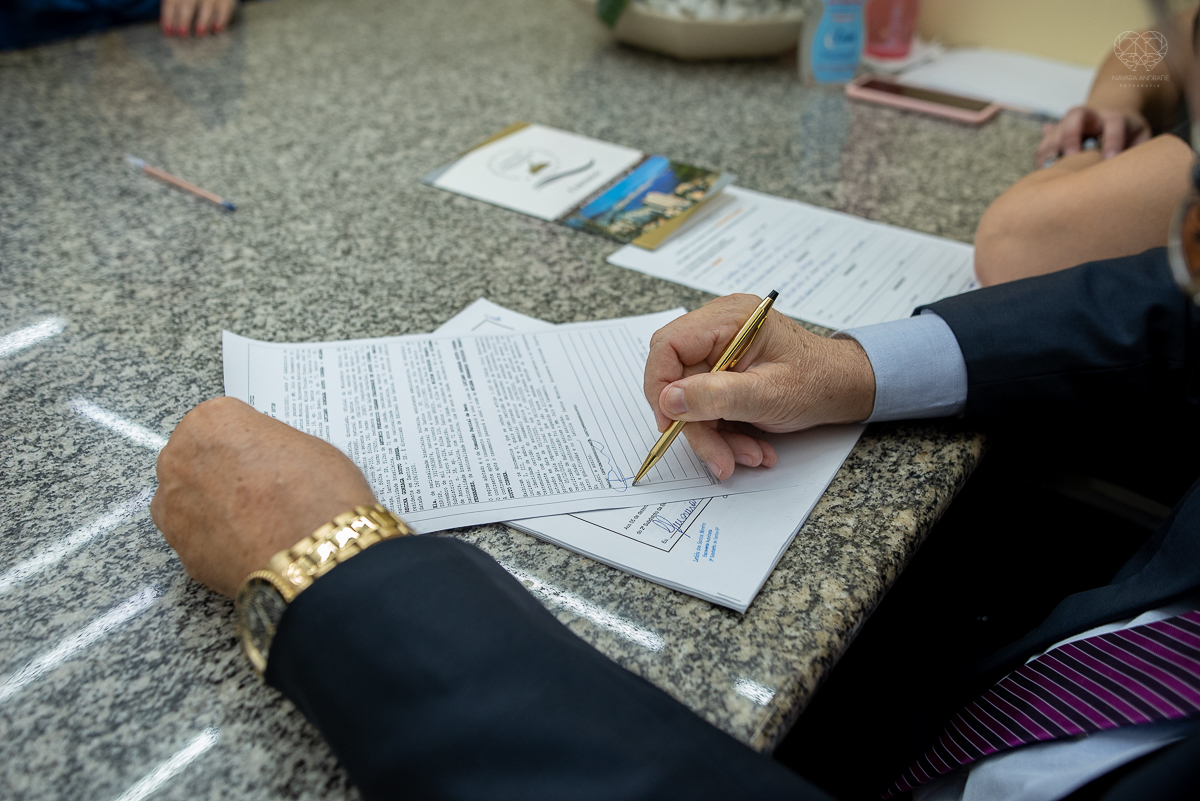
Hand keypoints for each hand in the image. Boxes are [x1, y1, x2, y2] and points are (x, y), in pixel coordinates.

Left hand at [151, 397, 377, 596]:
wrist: (314, 553)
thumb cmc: (317, 493)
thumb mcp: (308, 447)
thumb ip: (271, 448)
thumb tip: (270, 462)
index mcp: (210, 420)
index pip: (222, 423)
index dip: (248, 443)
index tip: (263, 457)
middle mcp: (179, 458)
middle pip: (196, 459)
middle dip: (222, 473)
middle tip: (259, 490)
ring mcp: (172, 507)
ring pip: (189, 501)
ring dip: (214, 508)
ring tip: (255, 524)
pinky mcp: (179, 550)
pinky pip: (197, 540)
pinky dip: (217, 543)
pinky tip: (248, 548)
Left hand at [160, 0, 236, 36]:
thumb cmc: (192, 2)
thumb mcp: (181, 2)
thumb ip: (175, 10)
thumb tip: (169, 30)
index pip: (171, 3)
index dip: (168, 17)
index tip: (168, 33)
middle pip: (188, 4)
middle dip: (184, 19)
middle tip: (182, 34)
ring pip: (206, 6)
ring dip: (203, 20)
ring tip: (199, 33)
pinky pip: (224, 9)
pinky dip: (221, 19)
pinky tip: (216, 29)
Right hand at [643, 295, 874, 479]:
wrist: (844, 389)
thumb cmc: (818, 381)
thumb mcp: (769, 394)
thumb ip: (717, 396)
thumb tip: (667, 400)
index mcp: (730, 319)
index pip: (668, 345)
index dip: (660, 386)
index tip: (670, 424)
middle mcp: (720, 330)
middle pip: (678, 379)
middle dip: (697, 424)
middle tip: (719, 457)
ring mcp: (720, 352)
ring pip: (691, 400)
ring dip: (715, 436)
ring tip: (750, 455)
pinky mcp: (724, 374)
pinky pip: (707, 407)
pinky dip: (725, 433)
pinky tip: (752, 447)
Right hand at [1035, 105, 1150, 163]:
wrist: (1106, 116)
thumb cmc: (1126, 133)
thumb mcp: (1139, 137)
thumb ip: (1138, 149)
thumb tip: (1134, 172)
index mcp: (1113, 116)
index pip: (1114, 122)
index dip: (1112, 139)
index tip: (1110, 158)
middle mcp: (1088, 115)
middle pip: (1075, 116)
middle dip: (1071, 136)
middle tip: (1071, 158)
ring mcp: (1066, 124)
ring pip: (1054, 132)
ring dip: (1050, 152)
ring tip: (1051, 174)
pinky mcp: (1052, 136)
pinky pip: (1042, 148)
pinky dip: (1041, 163)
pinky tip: (1044, 177)